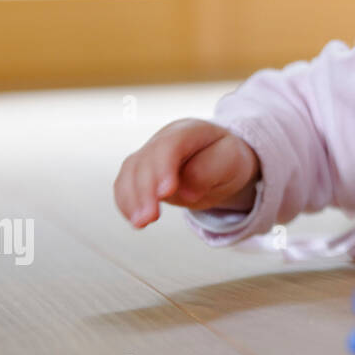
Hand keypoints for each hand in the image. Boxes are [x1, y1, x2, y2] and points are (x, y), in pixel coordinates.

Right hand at [113, 118, 259, 228]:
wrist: (218, 160)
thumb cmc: (226, 157)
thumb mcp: (230, 161)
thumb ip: (209, 171)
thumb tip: (186, 192)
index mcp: (189, 130)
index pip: (170, 145)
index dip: (164, 168)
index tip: (166, 193)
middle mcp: (164, 138)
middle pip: (146, 160)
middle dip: (144, 191)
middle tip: (149, 218)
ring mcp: (149, 153)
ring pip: (130, 171)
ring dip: (131, 199)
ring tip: (140, 224)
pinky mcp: (140, 170)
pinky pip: (125, 184)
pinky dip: (126, 202)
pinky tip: (134, 219)